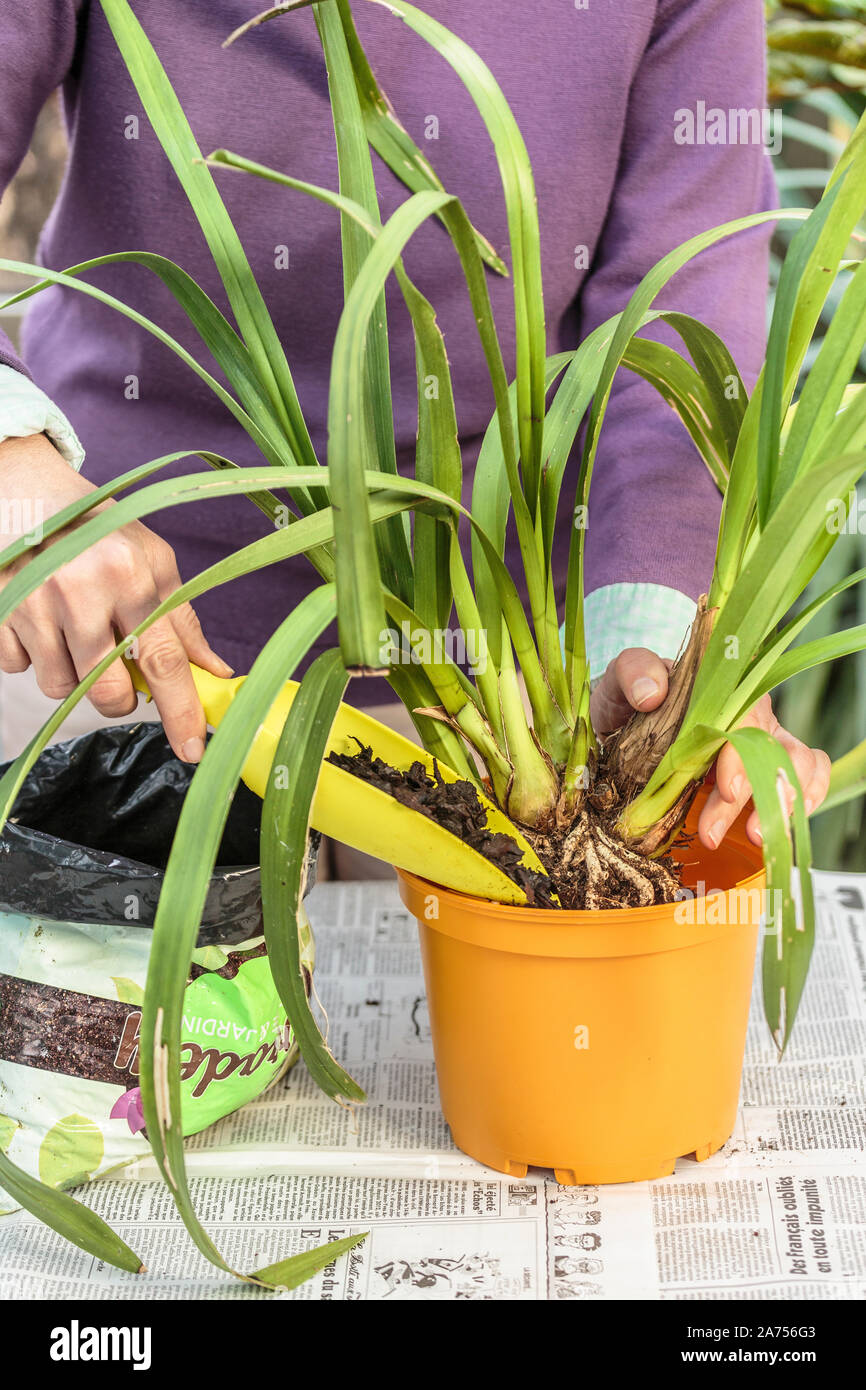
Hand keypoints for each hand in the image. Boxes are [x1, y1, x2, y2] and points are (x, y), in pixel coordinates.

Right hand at [0, 433, 231, 760]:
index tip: (192, 750)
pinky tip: (38, 622)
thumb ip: (183, 618)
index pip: (163, 660)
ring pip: (60, 688)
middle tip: (117, 677)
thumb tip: (214, 672)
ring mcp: (32, 604)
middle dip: (118, 701)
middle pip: (107, 691)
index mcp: (130, 575)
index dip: (180, 711)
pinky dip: (31, 656)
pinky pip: (18, 669)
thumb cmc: (96, 527)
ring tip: (73, 634)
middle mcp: (81, 591)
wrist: (25, 488)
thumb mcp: (151, 559)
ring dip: (72, 676)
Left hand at [589, 646, 830, 848]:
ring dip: (782, 804)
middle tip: (712, 833)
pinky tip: (781, 829)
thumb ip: (632, 671)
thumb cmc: (628, 701)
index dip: (742, 755)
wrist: (624, 724)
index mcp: (724, 689)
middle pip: (772, 751)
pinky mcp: (766, 769)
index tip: (727, 788)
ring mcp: (765, 742)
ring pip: (798, 765)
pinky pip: (809, 777)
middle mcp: (753, 714)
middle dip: (752, 795)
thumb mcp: (620, 680)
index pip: (747, 718)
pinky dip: (807, 800)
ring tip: (755, 838)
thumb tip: (652, 693)